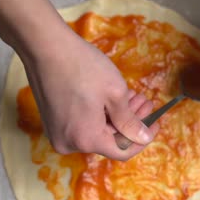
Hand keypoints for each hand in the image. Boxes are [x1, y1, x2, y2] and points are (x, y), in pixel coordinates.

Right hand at [20, 33, 158, 160]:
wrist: (45, 48)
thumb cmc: (81, 67)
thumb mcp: (115, 93)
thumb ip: (130, 121)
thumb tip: (142, 137)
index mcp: (86, 140)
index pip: (122, 152)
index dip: (142, 139)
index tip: (154, 123)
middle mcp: (69, 143)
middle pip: (108, 141)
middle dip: (129, 123)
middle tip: (145, 103)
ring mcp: (57, 133)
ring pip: (96, 132)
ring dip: (116, 117)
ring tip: (132, 96)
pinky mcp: (52, 122)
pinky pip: (82, 126)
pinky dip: (99, 115)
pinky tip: (111, 98)